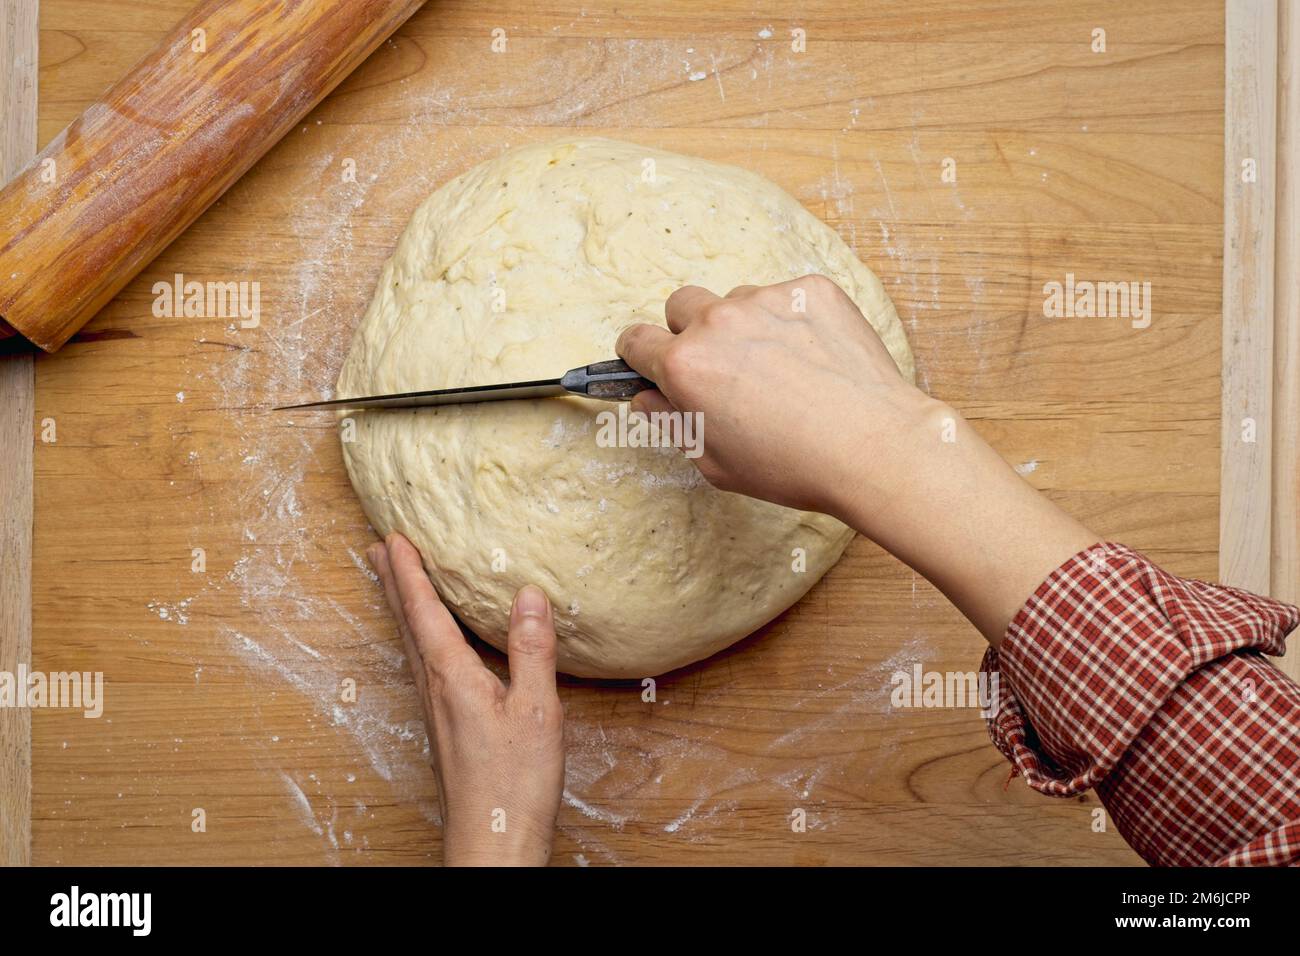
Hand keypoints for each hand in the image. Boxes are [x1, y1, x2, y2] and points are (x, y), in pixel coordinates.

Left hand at [367, 533, 563, 865]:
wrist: (493, 843)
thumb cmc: (514, 784)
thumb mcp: (536, 710)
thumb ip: (532, 651)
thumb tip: (528, 594)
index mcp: (452, 677)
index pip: (424, 611)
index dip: (409, 572)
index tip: (395, 537)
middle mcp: (434, 689)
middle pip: (406, 624)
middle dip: (393, 583)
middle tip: (376, 548)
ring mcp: (436, 710)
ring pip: (412, 645)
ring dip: (402, 608)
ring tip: (394, 583)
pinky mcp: (445, 727)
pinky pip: (424, 665)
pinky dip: (419, 637)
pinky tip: (431, 644)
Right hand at [617, 276, 1096, 644]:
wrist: (874, 446)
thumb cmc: (795, 465)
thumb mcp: (715, 463)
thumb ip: (672, 423)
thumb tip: (650, 399)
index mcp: (685, 366)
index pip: (635, 340)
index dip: (640, 356)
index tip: (652, 363)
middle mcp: (719, 323)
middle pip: (680, 306)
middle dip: (689, 331)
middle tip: (721, 368)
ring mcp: (767, 300)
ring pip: (737, 301)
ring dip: (744, 326)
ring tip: (781, 370)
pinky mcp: (812, 291)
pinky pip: (786, 297)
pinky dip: (792, 321)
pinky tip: (814, 359)